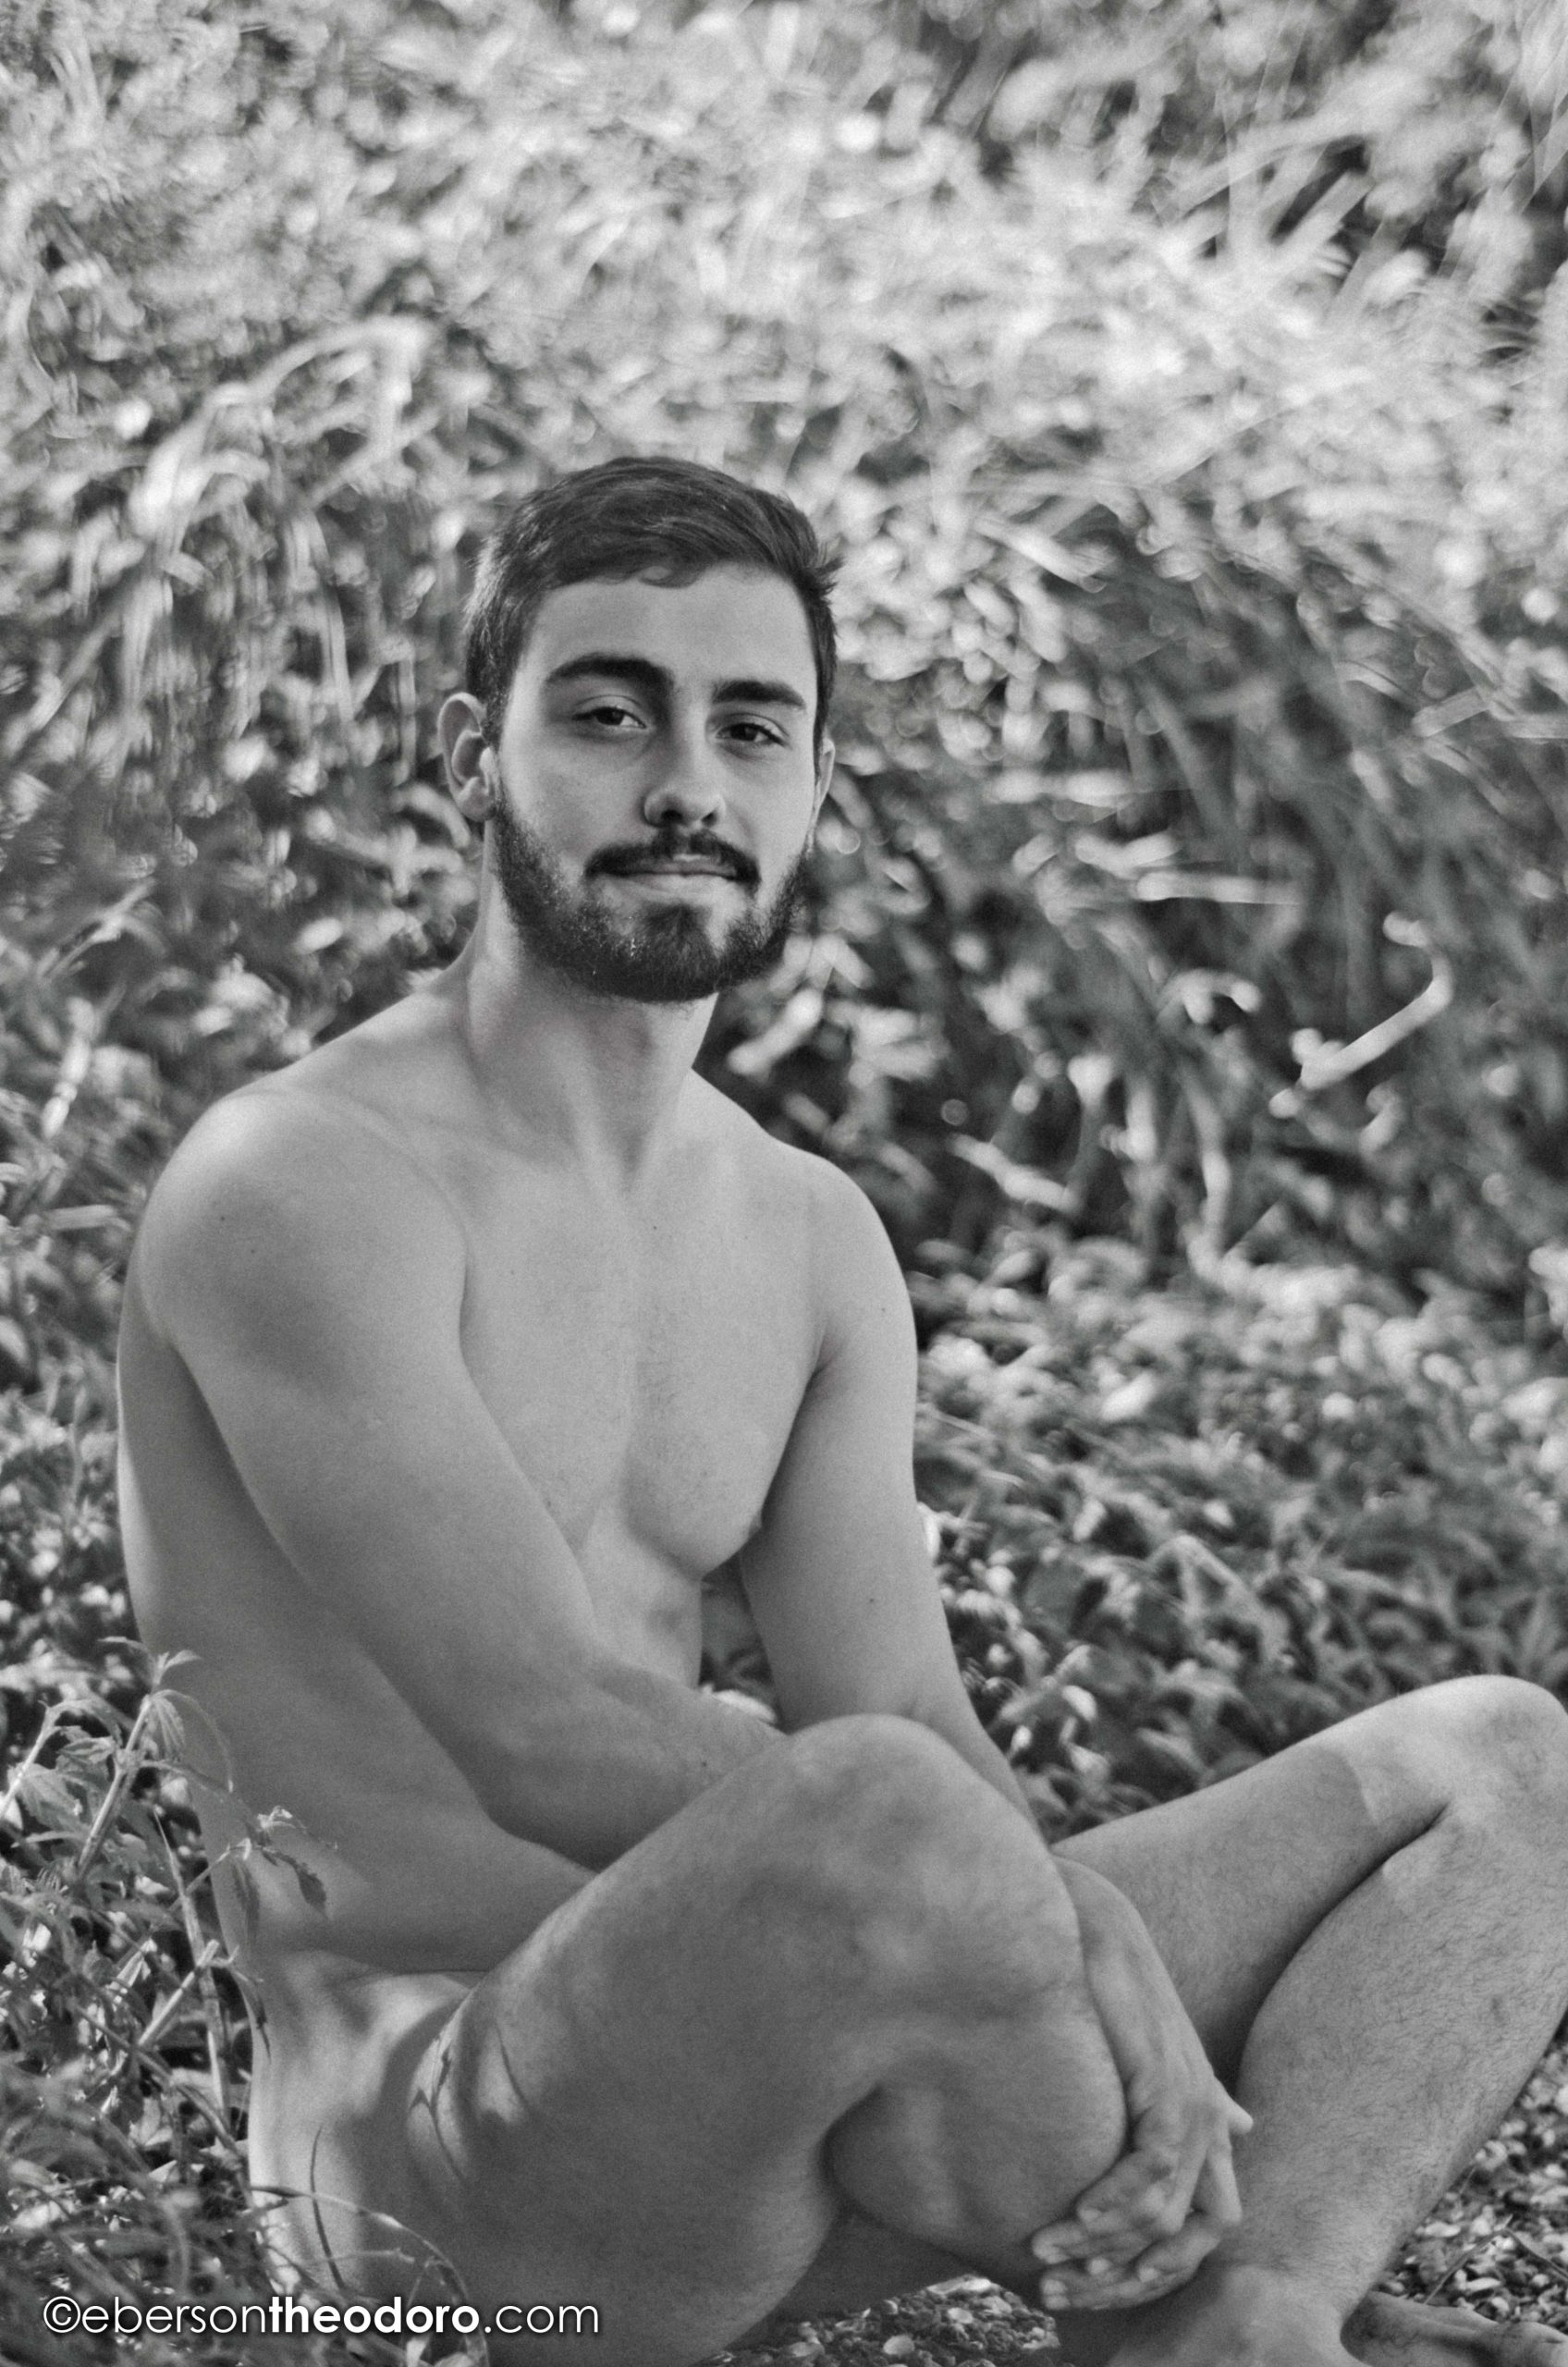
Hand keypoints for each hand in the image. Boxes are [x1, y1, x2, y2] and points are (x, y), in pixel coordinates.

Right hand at [1029, 1860, 1251, 2312]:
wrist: (1097, 1928)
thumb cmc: (1120, 1989)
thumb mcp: (1167, 2058)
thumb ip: (1203, 2101)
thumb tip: (1245, 2126)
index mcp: (1212, 2124)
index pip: (1208, 2230)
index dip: (1159, 2270)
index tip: (1097, 2285)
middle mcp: (1211, 2122)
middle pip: (1193, 2238)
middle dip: (1128, 2276)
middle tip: (1064, 2289)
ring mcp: (1192, 2103)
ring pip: (1164, 2214)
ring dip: (1103, 2246)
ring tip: (1048, 2255)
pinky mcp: (1165, 2083)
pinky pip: (1151, 2168)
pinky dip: (1112, 2202)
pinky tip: (1072, 2217)